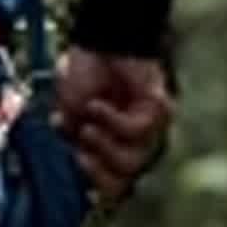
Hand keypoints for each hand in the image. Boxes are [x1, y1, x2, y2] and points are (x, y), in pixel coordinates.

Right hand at [57, 48, 173, 203]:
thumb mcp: (68, 116)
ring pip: (131, 162)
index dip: (93, 181)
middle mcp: (134, 143)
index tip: (74, 163)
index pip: (111, 184)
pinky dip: (111, 120)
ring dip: (104, 145)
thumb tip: (72, 168)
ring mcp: (150, 131)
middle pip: (123, 181)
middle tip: (80, 153)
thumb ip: (71, 144)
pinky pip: (136, 132)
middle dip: (98, 171)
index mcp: (111, 147)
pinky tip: (98, 106)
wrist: (98, 42)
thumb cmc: (82, 76)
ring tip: (88, 127)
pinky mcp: (158, 113)